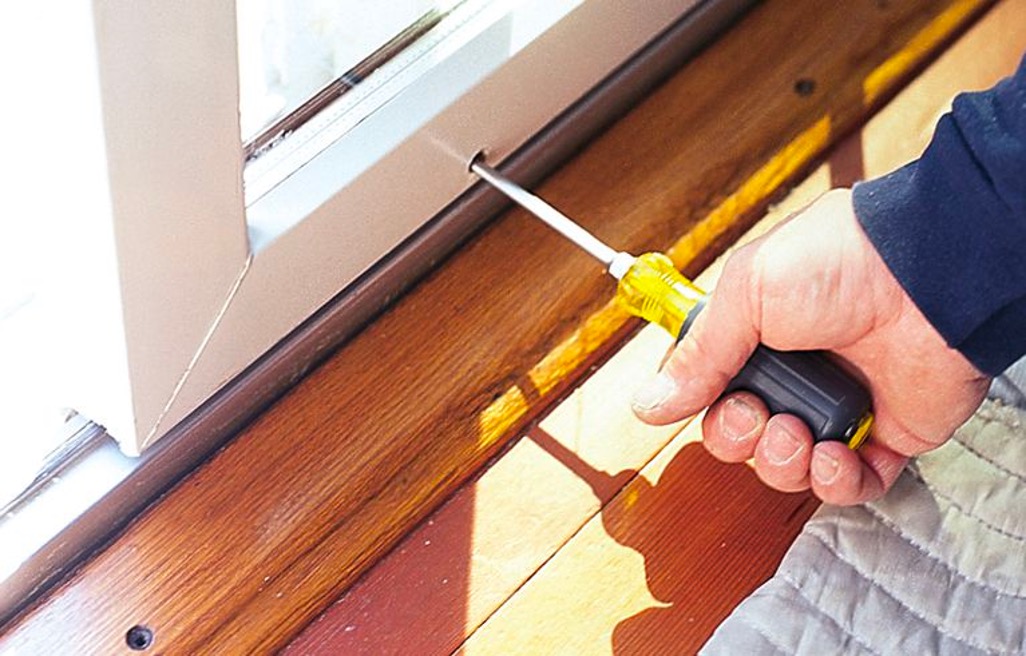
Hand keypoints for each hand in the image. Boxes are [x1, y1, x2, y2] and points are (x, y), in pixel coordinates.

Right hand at [631, 189, 989, 504]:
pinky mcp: (882, 437)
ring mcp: (837, 408)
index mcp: (756, 337)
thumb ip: (697, 354)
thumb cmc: (839, 262)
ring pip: (787, 468)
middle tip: (759, 414)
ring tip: (799, 433)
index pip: (711, 392)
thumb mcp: (746, 291)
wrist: (925, 277)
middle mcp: (794, 375)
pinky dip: (834, 482)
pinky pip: (847, 486)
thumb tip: (648, 404)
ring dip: (782, 462)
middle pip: (742, 437)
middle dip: (740, 437)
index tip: (710, 398)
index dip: (703, 406)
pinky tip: (832, 455)